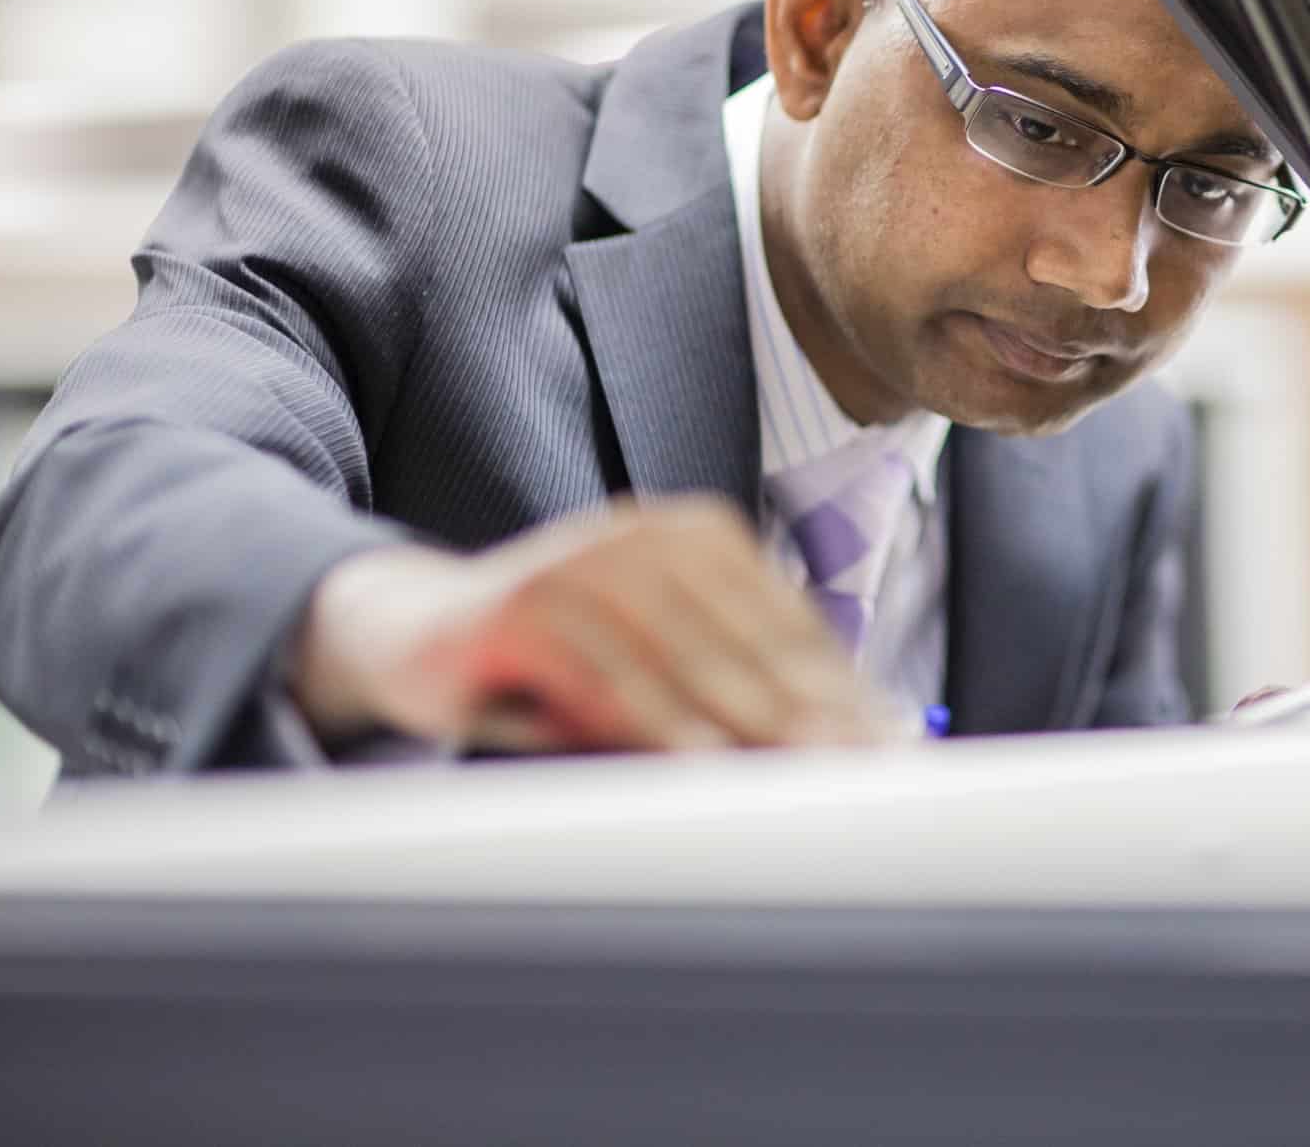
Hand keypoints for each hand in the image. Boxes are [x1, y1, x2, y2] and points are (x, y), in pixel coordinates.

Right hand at [289, 496, 887, 753]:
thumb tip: (848, 733)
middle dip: (815, 714)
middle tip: (866, 771)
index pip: (792, 624)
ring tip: (805, 774)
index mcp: (701, 536)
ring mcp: (589, 561)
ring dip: (752, 723)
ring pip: (692, 659)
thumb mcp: (658, 653)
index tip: (895, 746)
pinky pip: (612, 676)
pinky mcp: (530, 602)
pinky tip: (704, 765)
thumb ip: (737, 676)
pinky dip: (661, 724)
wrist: (414, 629)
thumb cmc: (559, 653)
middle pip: (754, 642)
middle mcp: (652, 535)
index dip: (845, 690)